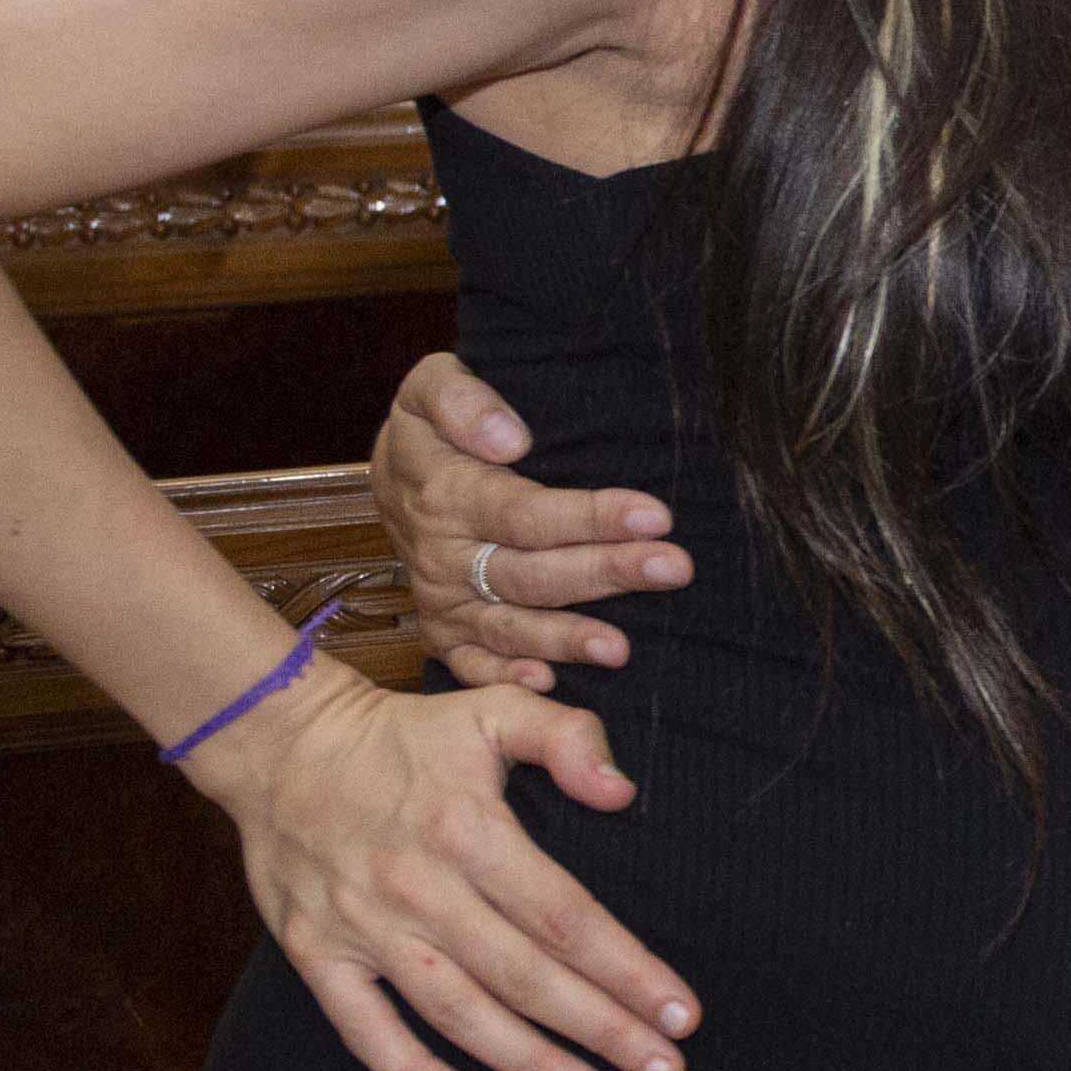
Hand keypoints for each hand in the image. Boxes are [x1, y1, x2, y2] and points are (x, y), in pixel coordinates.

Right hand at [186, 658, 692, 1070]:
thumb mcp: (492, 708)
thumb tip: (621, 792)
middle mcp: (419, 889)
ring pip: (457, 1013)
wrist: (278, 744)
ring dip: (527, 1064)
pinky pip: (365, 1029)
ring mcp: (364, 929)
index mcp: (468, 832)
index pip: (566, 918)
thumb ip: (566, 737)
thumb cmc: (403, 735)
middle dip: (600, 1030)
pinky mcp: (317, 955)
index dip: (628, 969)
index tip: (681, 1013)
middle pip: (525, 976)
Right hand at [377, 350, 687, 691]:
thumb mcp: (432, 385)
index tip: (656, 515)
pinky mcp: (444, 629)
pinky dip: (504, 677)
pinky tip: (549, 684)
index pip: (525, 513)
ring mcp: (442, 597)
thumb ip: (462, 400)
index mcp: (445, 494)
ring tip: (622, 647)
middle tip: (673, 568)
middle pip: (530, 573)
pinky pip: (468, 663)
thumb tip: (509, 439)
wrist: (397, 471)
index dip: (590, 517)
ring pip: (508, 625)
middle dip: (606, 571)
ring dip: (565, 638)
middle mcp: (441, 555)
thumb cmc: (434, 425)